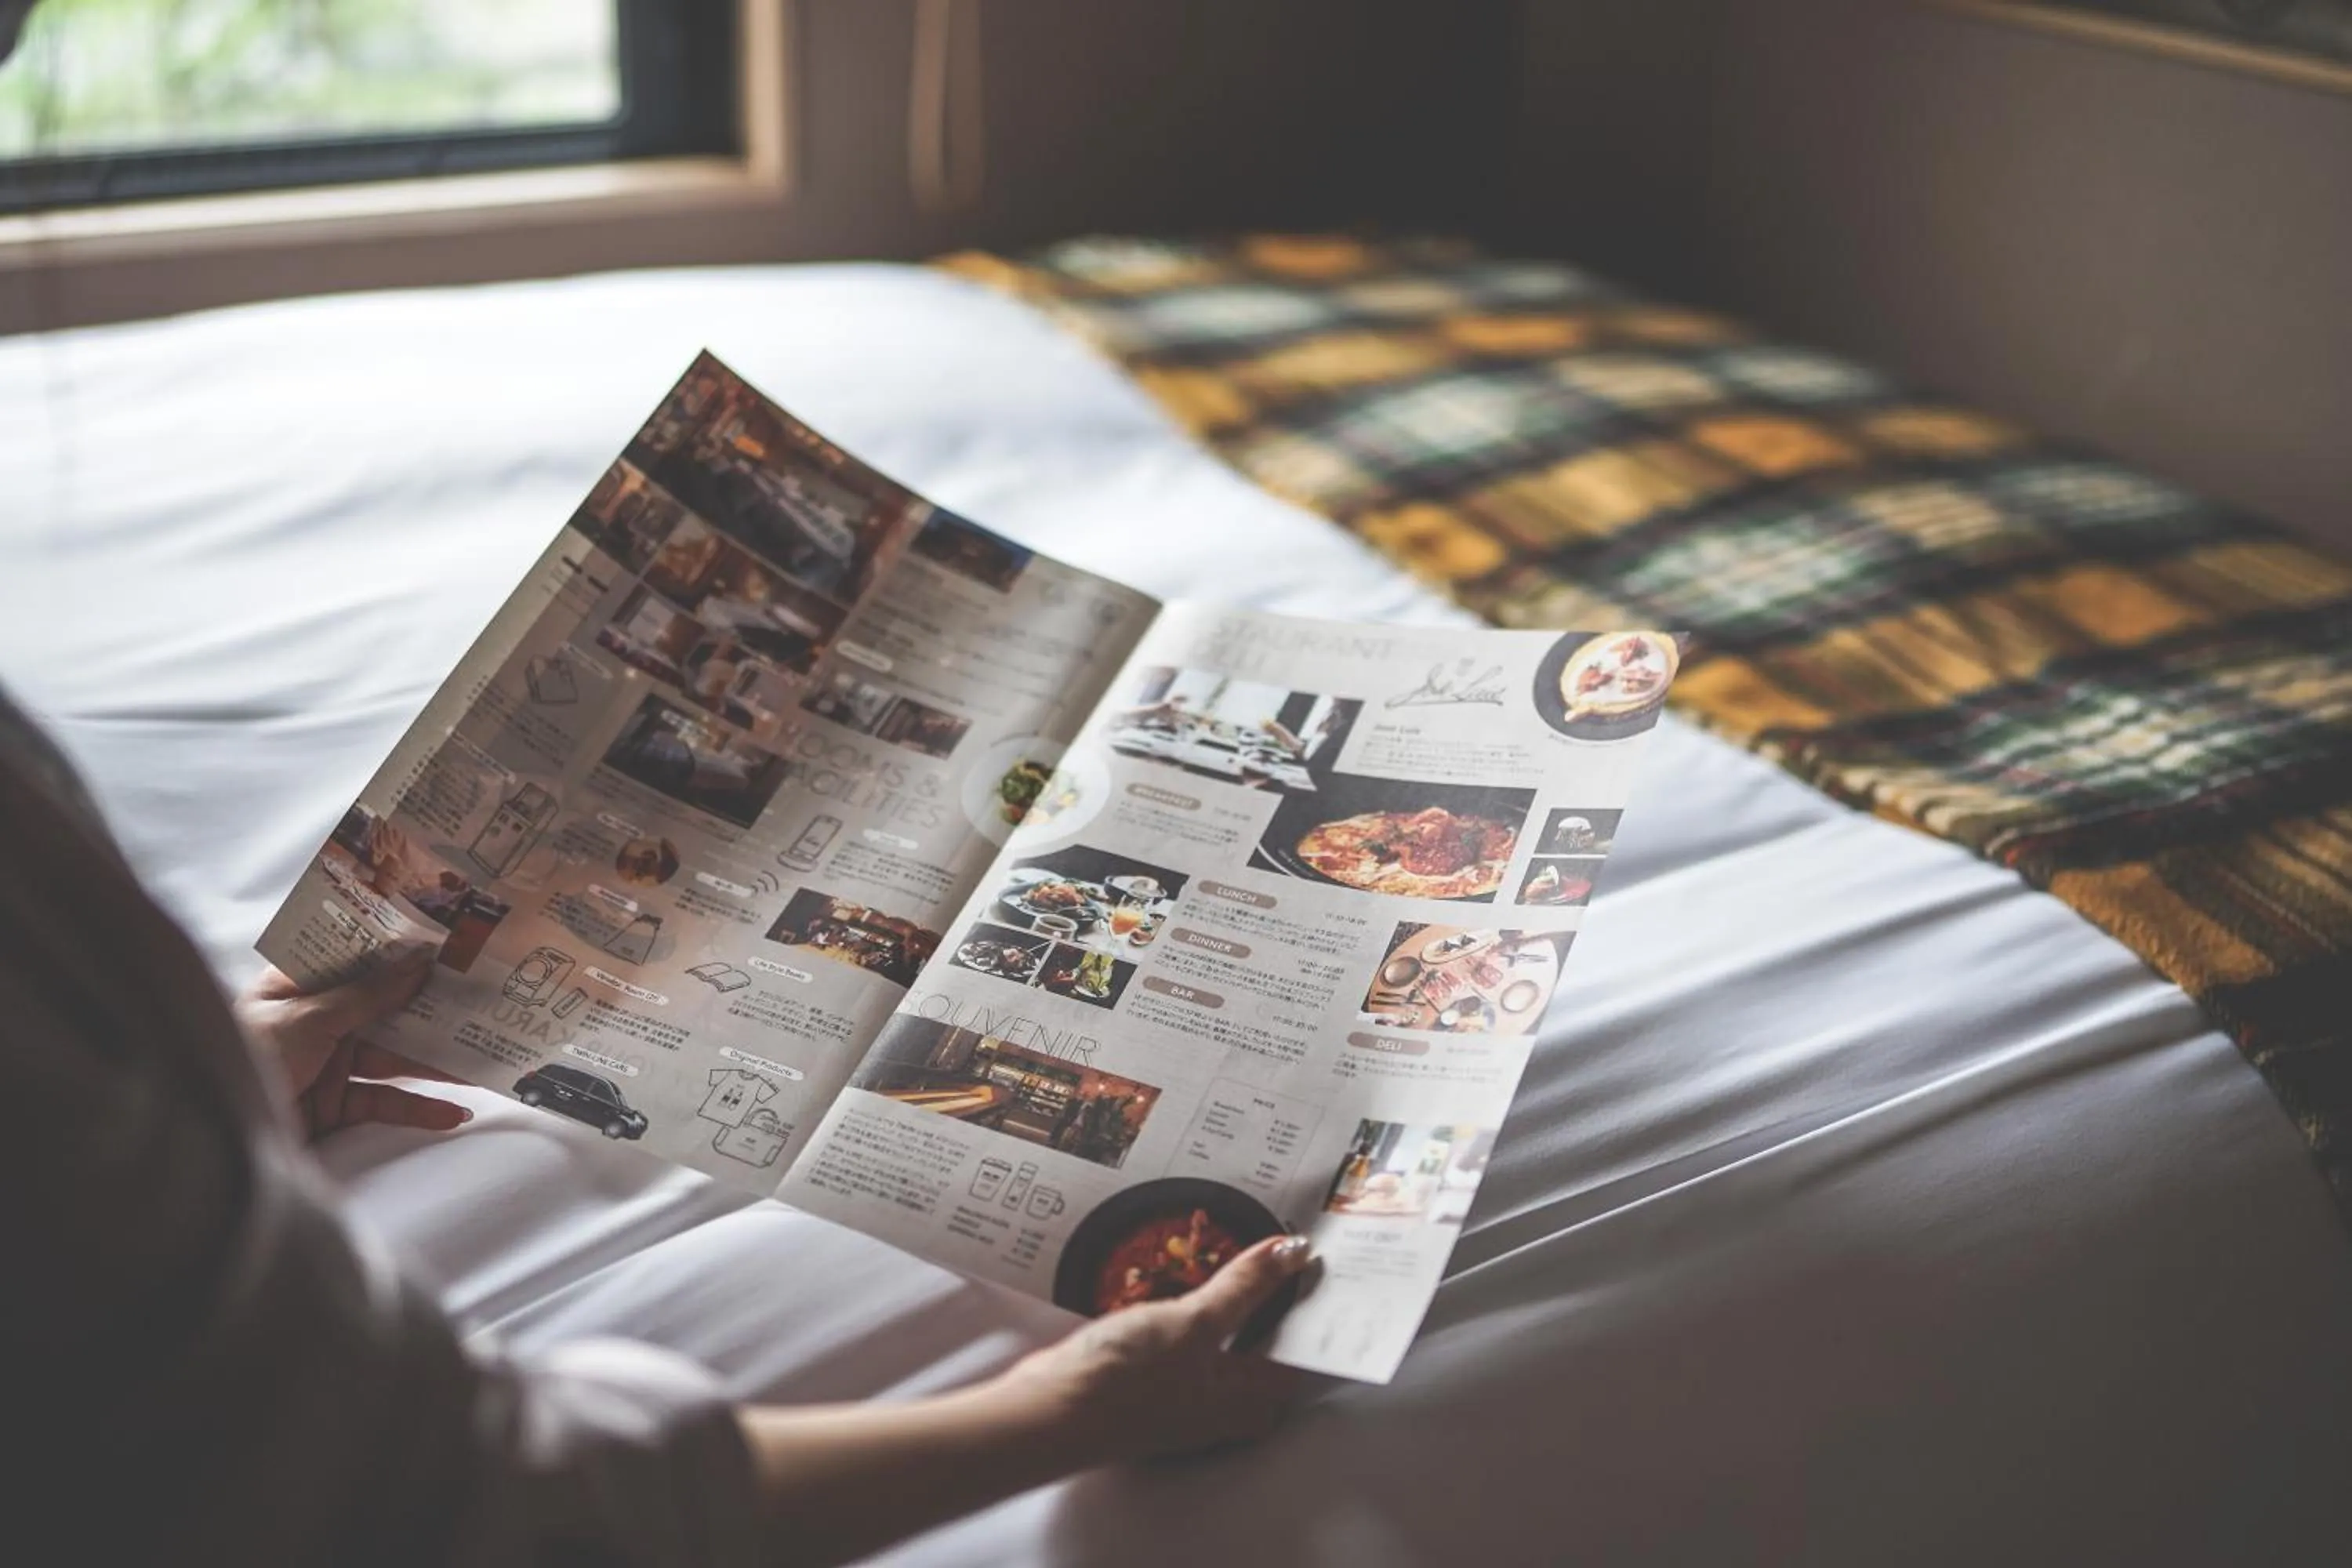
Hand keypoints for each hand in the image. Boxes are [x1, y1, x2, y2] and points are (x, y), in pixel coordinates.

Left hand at [234, 953, 469, 1141]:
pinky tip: (454, 1113)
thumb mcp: (309, 1017)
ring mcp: (328, 1064)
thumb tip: (417, 962)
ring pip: (392, 1059)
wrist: (216, 1138)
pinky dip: (419, 1110)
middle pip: (383, 1012)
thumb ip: (367, 994)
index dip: (398, 953)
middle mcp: (315, 1021)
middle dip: (428, 1010)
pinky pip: (386, 1103)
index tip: (446, 945)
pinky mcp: (336, 1106)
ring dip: (434, 1062)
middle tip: (478, 1002)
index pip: (356, 961)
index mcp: (298, 987)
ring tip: (480, 1060)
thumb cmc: (249, 1057)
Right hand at [998, 1234, 1316, 1464]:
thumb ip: (1244, 1287)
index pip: (1302, 1350)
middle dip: (1274, 1297)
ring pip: (1228, 1341)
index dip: (1313, 1304)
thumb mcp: (1194, 1323)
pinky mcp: (1157, 1384)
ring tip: (1245, 1252)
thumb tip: (1290, 1254)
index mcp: (1252, 1403)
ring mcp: (1190, 1398)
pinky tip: (1193, 1283)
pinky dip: (1200, 1312)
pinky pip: (1194, 1343)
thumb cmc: (1128, 1382)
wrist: (1051, 1411)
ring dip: (1235, 1301)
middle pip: (1266, 1344)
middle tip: (1285, 1245)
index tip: (1320, 1258)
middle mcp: (1227, 1407)